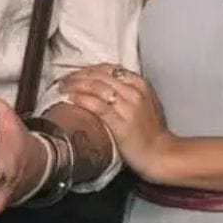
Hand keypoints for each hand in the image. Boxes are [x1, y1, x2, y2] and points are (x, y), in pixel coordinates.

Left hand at [58, 64, 174, 181]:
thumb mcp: (144, 102)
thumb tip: (102, 85)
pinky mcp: (121, 123)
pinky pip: (97, 106)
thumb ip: (127, 91)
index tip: (75, 74)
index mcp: (140, 84)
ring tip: (62, 87)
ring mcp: (128, 107)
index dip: (88, 69)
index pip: (109, 68)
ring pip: (96, 87)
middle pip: (100, 75)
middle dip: (78, 75)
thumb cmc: (151, 131)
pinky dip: (82, 99)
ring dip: (75, 85)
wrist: (161, 154)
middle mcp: (134, 91)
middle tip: (63, 80)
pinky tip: (70, 98)